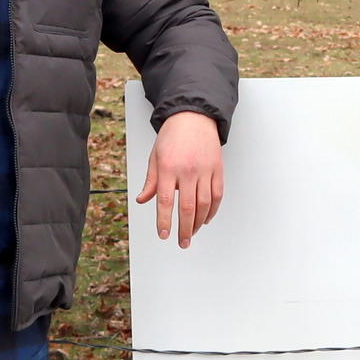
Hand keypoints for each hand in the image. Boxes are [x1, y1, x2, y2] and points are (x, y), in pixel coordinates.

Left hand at [138, 110, 223, 247]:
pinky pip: (217, 195)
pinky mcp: (217, 169)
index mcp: (168, 168)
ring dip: (198, 222)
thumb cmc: (172, 136)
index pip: (165, 201)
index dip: (164, 221)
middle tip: (182, 242)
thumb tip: (142, 200)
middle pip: (187, 207)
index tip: (164, 235)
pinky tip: (206, 219)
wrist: (193, 117)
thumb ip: (151, 181)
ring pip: (204, 204)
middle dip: (184, 229)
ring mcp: (204, 170)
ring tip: (192, 233)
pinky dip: (212, 210)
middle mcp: (187, 170)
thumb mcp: (155, 157)